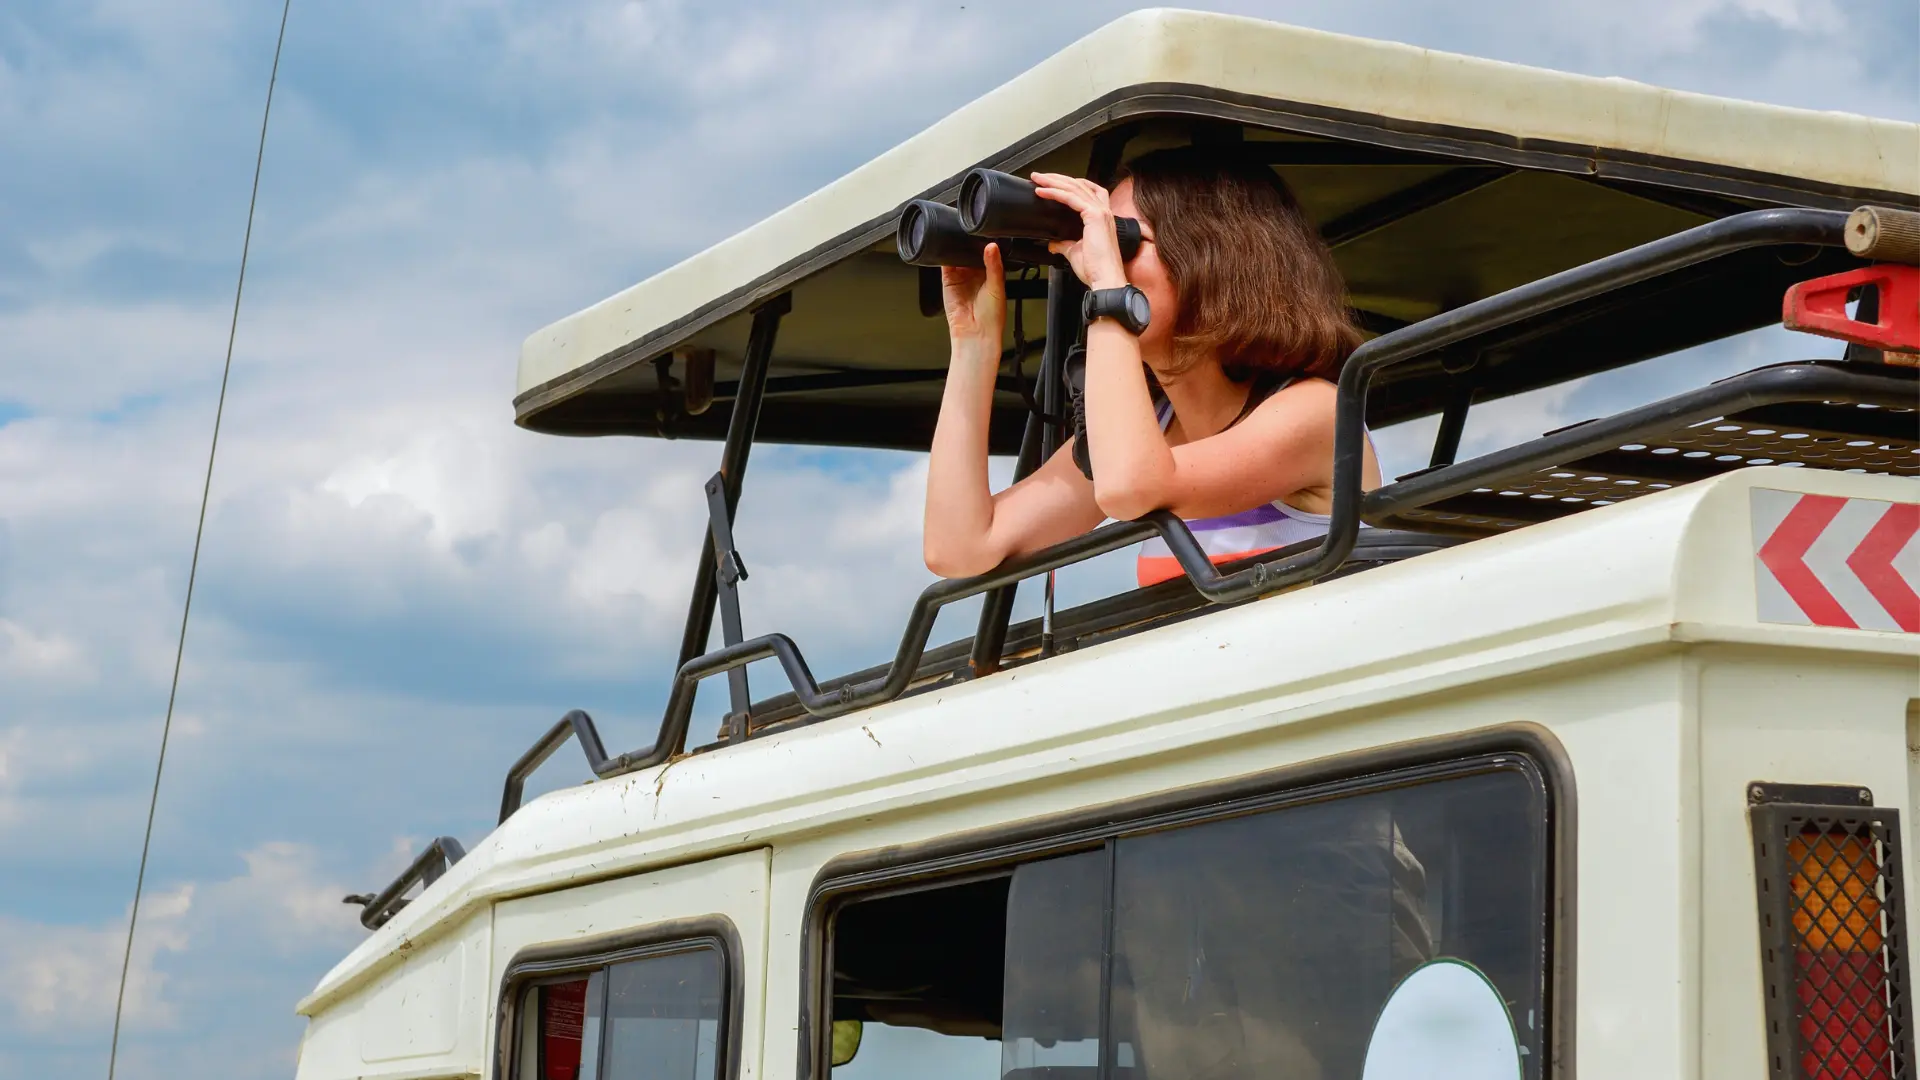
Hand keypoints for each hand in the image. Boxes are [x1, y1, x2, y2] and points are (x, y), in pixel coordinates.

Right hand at [941, 242, 1005, 349]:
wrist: (975, 334)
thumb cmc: (992, 317)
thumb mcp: (997, 286)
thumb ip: (994, 265)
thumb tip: (992, 247)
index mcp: (991, 273)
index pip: (987, 252)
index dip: (985, 243)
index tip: (984, 233)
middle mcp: (976, 274)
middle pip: (970, 252)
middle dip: (969, 244)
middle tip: (970, 233)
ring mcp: (961, 277)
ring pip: (957, 256)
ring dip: (957, 248)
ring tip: (959, 241)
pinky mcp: (948, 281)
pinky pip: (945, 265)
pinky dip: (945, 256)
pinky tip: (948, 251)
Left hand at [1032, 172, 1127, 288]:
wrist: (1104, 279)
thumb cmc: (1095, 269)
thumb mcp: (1075, 252)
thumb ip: (1064, 244)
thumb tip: (1053, 243)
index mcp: (1101, 218)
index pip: (1086, 191)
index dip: (1069, 185)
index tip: (1051, 184)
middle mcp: (1103, 211)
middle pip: (1079, 185)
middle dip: (1057, 178)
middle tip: (1039, 177)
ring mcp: (1101, 211)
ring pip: (1074, 187)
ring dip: (1053, 181)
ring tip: (1037, 179)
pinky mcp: (1094, 215)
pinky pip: (1071, 198)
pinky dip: (1055, 192)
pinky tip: (1043, 192)